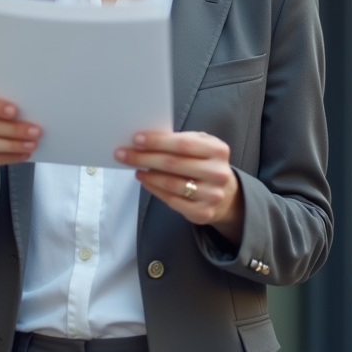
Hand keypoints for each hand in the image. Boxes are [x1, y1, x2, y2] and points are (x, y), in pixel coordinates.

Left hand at [115, 131, 243, 245]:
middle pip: (173, 163)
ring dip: (148, 175)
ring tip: (135, 168)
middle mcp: (218, 173)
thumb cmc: (207, 164)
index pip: (183, 144)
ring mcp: (212, 195)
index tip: (137, 139)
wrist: (227, 195)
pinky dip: (154, 189)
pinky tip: (145, 181)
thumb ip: (182, 141)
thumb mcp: (203, 146)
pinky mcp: (202, 212)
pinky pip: (171, 200)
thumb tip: (147, 140)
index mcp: (218, 151)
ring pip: (171, 184)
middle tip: (125, 154)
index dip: (158, 141)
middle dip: (145, 157)